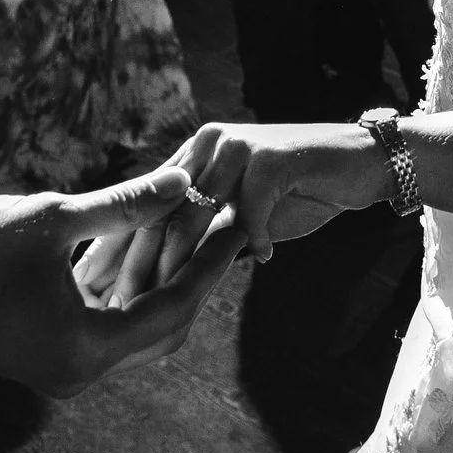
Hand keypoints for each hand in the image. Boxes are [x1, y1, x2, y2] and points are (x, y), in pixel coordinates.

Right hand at [0, 165, 245, 396]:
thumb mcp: (54, 217)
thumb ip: (124, 203)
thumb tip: (183, 181)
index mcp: (83, 350)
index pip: (170, 309)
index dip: (209, 264)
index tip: (238, 225)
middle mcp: (77, 370)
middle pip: (160, 323)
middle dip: (195, 272)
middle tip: (228, 224)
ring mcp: (61, 363)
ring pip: (134, 319)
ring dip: (160, 272)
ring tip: (195, 222)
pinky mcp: (47, 347)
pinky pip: (104, 315)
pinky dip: (125, 279)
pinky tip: (145, 235)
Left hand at [78, 123, 386, 291]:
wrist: (359, 163)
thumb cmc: (298, 194)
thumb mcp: (240, 217)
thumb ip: (203, 234)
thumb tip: (152, 280)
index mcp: (193, 154)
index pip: (142, 206)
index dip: (115, 248)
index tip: (92, 291)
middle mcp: (208, 143)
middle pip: (158, 212)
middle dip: (135, 265)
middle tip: (116, 309)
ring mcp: (238, 146)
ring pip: (194, 215)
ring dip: (181, 265)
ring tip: (168, 304)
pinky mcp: (271, 156)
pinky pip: (250, 210)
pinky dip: (255, 240)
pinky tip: (262, 260)